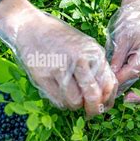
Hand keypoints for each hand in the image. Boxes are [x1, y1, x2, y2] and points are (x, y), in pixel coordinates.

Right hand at [0, 0, 117, 115]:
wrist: (30, 27)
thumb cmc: (60, 39)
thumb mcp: (85, 47)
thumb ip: (97, 68)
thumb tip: (106, 97)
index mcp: (93, 53)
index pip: (108, 85)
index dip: (107, 101)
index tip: (102, 106)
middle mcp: (79, 59)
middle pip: (93, 96)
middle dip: (93, 110)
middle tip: (89, 114)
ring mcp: (60, 67)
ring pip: (75, 102)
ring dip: (74, 106)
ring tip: (71, 99)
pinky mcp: (43, 75)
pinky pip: (58, 100)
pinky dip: (61, 102)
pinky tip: (59, 93)